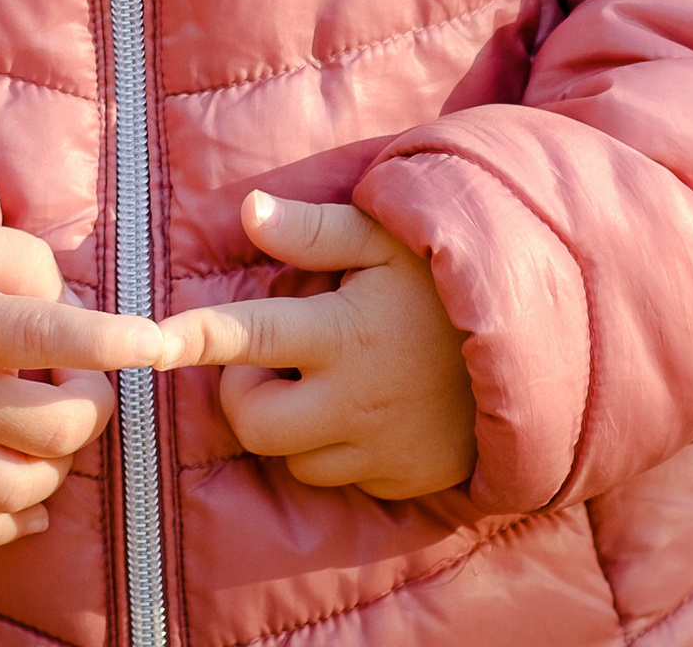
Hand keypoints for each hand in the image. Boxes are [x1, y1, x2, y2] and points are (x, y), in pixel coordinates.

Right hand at [0, 212, 165, 546]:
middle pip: (57, 433)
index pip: (52, 336)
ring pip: (23, 488)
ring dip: (56, 461)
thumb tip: (77, 322)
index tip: (157, 343)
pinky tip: (33, 496)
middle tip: (74, 374)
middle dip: (92, 406)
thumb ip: (37, 273)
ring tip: (43, 420)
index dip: (112, 341)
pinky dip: (14, 520)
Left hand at [156, 192, 475, 499]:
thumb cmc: (453, 277)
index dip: (191, 337)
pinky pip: (345, 476)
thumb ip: (314, 230)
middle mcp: (353, 401)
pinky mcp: (407, 481)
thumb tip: (248, 211)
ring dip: (292, 421)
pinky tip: (364, 405)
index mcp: (342, 332)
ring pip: (295, 456)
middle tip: (274, 353)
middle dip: (245, 390)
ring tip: (324, 373)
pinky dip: (337, 447)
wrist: (544, 347)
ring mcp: (381, 449)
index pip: (245, 336)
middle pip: (255, 422)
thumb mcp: (389, 236)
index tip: (149, 341)